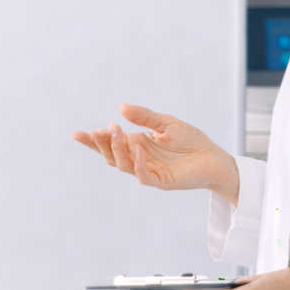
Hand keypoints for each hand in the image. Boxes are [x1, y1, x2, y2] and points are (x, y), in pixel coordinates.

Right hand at [72, 104, 239, 204]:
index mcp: (136, 144)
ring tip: (115, 132)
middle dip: (101, 144)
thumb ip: (145, 116)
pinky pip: (143, 176)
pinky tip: (137, 149)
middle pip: (110, 156)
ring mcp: (147, 171)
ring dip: (117, 149)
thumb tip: (122, 108)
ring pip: (122, 165)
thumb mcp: (166, 123)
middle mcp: (137, 159)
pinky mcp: (160, 181)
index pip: (109, 144)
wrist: (213, 157)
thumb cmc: (190, 141)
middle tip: (98, 131)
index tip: (75, 134)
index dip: (92, 141)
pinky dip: (137, 164)